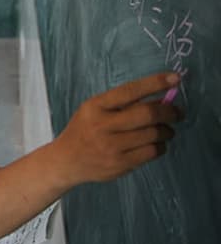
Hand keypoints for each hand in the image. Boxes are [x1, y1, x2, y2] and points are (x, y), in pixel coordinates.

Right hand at [54, 72, 181, 185]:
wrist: (66, 160)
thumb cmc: (84, 130)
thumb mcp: (94, 110)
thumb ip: (121, 104)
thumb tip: (160, 98)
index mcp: (95, 106)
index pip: (130, 91)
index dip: (155, 83)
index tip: (174, 78)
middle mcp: (102, 125)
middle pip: (147, 114)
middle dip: (169, 111)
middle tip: (176, 112)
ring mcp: (111, 147)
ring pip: (154, 134)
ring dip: (167, 130)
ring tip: (166, 130)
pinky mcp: (120, 164)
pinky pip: (152, 152)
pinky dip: (161, 146)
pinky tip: (156, 143)